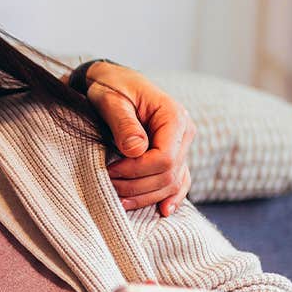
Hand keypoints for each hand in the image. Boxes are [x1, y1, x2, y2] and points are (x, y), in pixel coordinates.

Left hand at [78, 61, 195, 215]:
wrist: (112, 80)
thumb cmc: (110, 86)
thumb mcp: (111, 99)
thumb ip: (123, 123)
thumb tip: (136, 150)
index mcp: (174, 116)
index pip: (165, 157)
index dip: (137, 170)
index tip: (110, 171)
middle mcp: (183, 133)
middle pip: (169, 174)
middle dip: (137, 185)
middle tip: (107, 185)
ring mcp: (181, 146)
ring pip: (173, 182)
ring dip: (146, 196)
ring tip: (119, 200)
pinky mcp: (173, 155)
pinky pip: (178, 181)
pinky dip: (170, 196)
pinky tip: (162, 211)